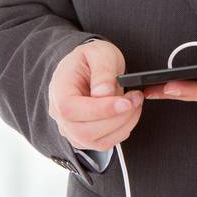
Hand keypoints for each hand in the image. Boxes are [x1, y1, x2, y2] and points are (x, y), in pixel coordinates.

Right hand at [48, 38, 143, 152]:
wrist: (89, 67)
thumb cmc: (91, 59)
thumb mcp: (99, 52)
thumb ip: (102, 70)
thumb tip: (104, 93)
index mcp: (59, 91)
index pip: (71, 110)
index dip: (100, 110)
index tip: (125, 102)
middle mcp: (60, 115)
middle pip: (85, 131)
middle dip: (118, 118)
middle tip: (136, 99)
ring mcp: (71, 130)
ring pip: (97, 142)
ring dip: (123, 125)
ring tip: (135, 103)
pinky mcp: (85, 138)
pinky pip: (105, 143)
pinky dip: (122, 131)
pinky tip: (128, 113)